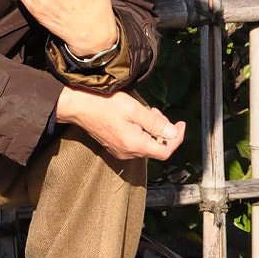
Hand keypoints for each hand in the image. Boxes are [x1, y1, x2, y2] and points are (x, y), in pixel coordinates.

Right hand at [56, 87, 185, 160]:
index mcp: (134, 144)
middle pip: (156, 148)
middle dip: (163, 131)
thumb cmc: (104, 104)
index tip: (181, 124)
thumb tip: (173, 133)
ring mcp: (120, 151)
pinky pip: (136, 144)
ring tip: (146, 112)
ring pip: (147, 145)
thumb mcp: (134, 109)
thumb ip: (155, 123)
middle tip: (156, 111)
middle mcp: (128, 153)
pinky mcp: (115, 147)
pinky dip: (142, 133)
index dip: (177, 138)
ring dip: (152, 130)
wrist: (77, 106)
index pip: (165, 151)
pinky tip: (136, 119)